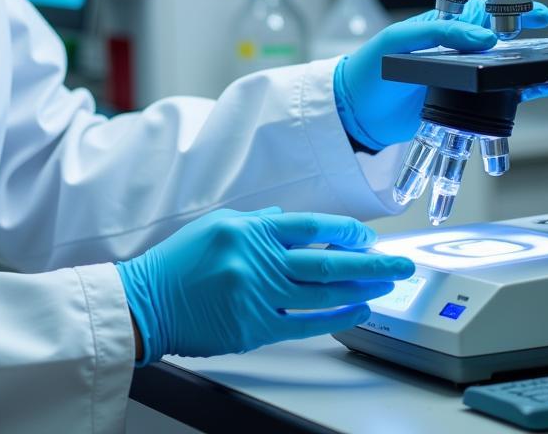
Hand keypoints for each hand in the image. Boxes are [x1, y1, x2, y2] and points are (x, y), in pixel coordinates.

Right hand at [116, 208, 413, 364]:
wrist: (148, 301)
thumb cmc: (178, 262)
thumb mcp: (214, 226)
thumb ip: (254, 221)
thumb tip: (287, 221)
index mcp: (247, 230)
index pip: (309, 225)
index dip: (344, 230)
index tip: (366, 236)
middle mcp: (257, 260)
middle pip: (327, 260)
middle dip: (370, 262)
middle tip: (398, 263)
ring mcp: (258, 296)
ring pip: (323, 294)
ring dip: (361, 290)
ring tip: (385, 286)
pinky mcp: (256, 328)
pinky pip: (306, 324)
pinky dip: (336, 317)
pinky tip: (357, 311)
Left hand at [335, 0, 547, 150]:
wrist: (357, 114)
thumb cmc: (368, 70)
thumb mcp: (397, 41)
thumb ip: (436, 33)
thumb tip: (482, 37)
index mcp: (436, 30)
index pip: (476, 13)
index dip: (504, 8)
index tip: (530, 10)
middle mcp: (451, 52)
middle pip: (495, 38)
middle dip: (524, 31)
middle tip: (546, 27)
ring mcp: (457, 78)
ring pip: (499, 67)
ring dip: (523, 62)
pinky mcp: (460, 104)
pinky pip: (494, 96)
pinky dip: (515, 92)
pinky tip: (532, 89)